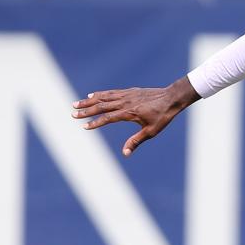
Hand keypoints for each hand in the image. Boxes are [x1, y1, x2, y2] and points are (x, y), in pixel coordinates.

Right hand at [72, 77, 199, 156]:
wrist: (172, 98)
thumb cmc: (163, 116)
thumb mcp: (151, 131)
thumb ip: (136, 141)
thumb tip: (125, 153)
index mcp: (129, 113)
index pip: (107, 118)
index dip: (95, 123)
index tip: (84, 127)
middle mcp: (125, 102)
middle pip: (101, 106)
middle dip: (86, 111)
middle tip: (72, 114)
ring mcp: (126, 95)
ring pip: (104, 98)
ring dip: (89, 101)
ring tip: (76, 103)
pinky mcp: (129, 91)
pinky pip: (111, 92)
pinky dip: (100, 94)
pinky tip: (92, 95)